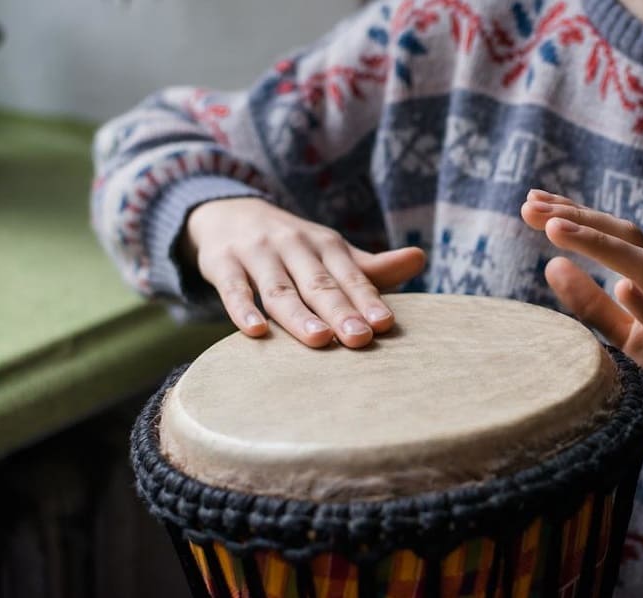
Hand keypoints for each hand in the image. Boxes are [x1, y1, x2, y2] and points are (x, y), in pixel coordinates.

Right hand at [181, 197, 425, 347]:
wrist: (228, 214)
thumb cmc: (293, 246)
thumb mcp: (331, 251)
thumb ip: (371, 267)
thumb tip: (420, 258)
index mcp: (325, 245)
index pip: (350, 276)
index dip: (367, 299)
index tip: (384, 324)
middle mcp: (294, 246)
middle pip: (319, 284)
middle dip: (340, 311)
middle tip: (360, 339)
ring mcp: (257, 254)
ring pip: (280, 290)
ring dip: (300, 315)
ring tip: (319, 339)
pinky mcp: (221, 263)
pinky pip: (233, 289)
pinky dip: (243, 309)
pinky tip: (256, 331)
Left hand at [521, 189, 642, 467]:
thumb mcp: (626, 336)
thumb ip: (592, 304)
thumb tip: (551, 265)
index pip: (613, 238)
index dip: (575, 217)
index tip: (532, 203)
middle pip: (627, 241)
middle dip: (580, 219)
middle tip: (532, 206)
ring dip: (601, 246)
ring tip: (558, 229)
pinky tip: (622, 286)